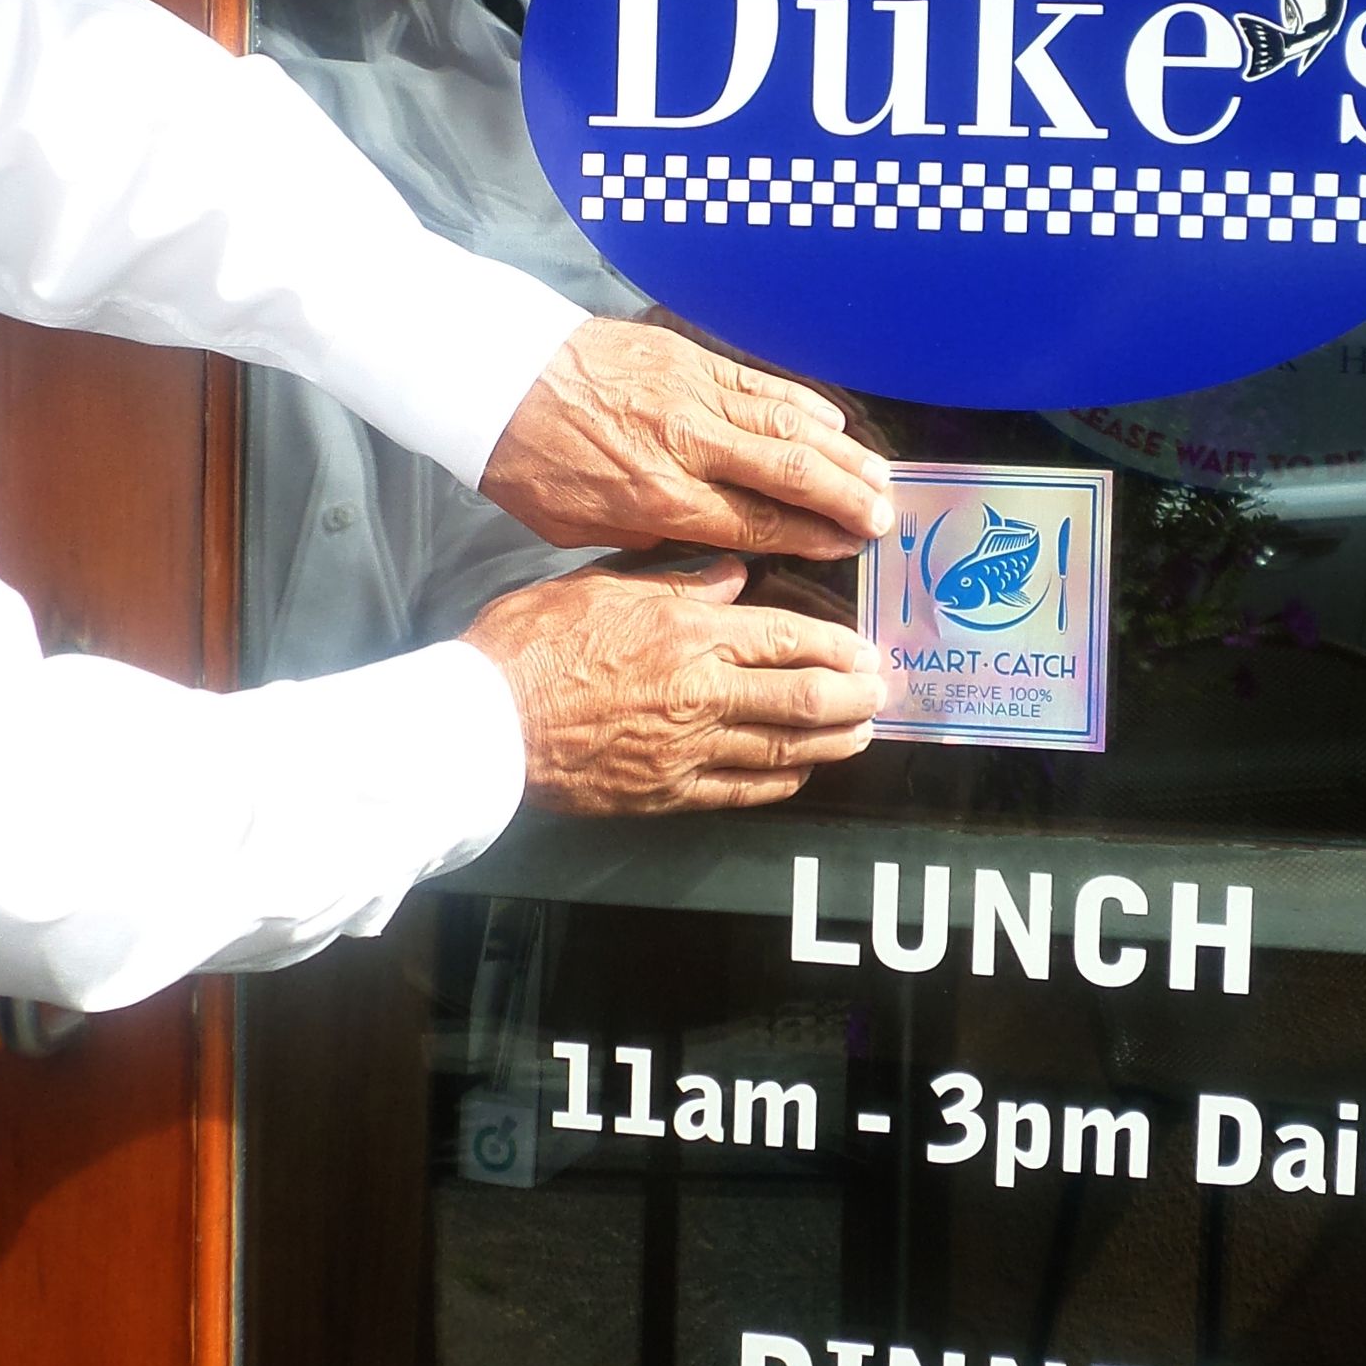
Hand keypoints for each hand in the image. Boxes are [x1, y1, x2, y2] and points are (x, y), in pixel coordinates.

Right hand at [462, 557, 883, 815]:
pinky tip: (800, 772)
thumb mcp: (599, 584)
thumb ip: (675, 581)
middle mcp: (701, 691)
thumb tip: (732, 574)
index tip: (865, 648)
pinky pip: (741, 790)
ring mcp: (688, 748)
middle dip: (853, 695)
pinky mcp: (667, 792)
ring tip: (861, 734)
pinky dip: (780, 781)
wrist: (484, 724)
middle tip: (880, 693)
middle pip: (803, 696)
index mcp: (687, 631)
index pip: (786, 636)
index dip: (835, 644)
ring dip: (832, 741)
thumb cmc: (531, 645)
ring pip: (783, 747)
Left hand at [480, 320, 892, 560]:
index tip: (849, 545)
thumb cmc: (526, 461)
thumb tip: (709, 542)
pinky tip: (833, 422)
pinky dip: (803, 402)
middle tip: (885, 517)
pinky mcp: (685, 355)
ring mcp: (690, 393)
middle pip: (788, 474)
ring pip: (786, 423)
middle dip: (845, 497)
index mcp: (656, 497)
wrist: (491, 375)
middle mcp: (685, 444)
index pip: (756, 522)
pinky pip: (759, 382)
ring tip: (879, 475)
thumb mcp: (578, 525)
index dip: (812, 536)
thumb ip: (650, 536)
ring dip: (840, 451)